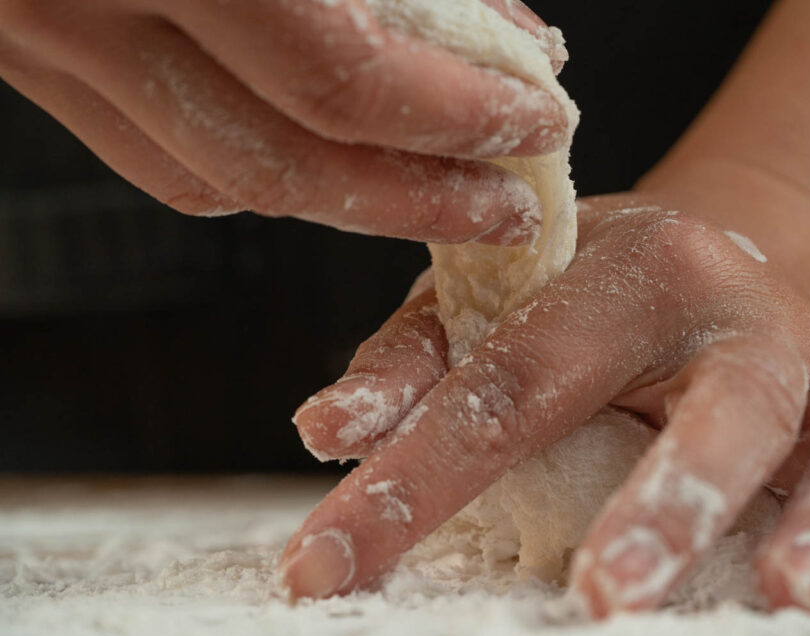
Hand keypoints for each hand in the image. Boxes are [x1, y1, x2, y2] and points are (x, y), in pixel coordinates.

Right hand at [0, 0, 564, 242]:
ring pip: (215, 180)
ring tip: (434, 194)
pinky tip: (326, 161)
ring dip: (344, 202)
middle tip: (504, 207)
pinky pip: (153, 155)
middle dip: (417, 200)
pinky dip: (256, 171)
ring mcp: (32, 40)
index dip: (456, 116)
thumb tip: (503, 33)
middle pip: (282, 164)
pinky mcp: (22, 57)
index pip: (340, 76)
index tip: (537, 120)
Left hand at [278, 193, 809, 613]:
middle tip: (609, 593)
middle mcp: (742, 323)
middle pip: (723, 405)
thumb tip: (328, 428)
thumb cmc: (585, 293)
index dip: (412, 478)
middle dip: (670, 500)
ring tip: (786, 596)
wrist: (711, 261)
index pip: (512, 379)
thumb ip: (416, 357)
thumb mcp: (495, 297)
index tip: (327, 570)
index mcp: (633, 273)